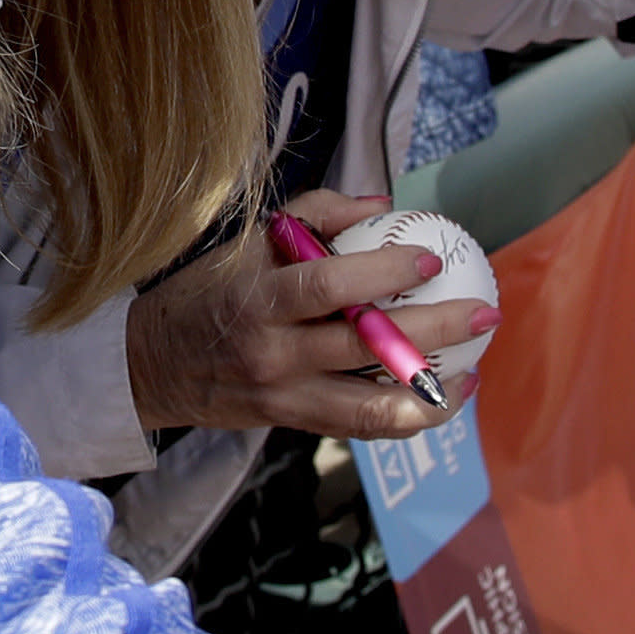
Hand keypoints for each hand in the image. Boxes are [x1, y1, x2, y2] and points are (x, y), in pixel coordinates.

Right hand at [123, 189, 493, 442]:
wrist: (150, 366)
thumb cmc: (208, 292)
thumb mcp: (248, 243)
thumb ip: (315, 215)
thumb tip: (383, 206)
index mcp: (260, 301)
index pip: (329, 286)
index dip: (385, 273)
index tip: (430, 259)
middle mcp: (274, 354)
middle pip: (365, 346)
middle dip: (434, 330)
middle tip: (484, 310)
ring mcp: (285, 397)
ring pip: (372, 407)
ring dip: (432, 390)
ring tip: (474, 369)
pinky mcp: (294, 425)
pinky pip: (362, 427)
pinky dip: (408, 416)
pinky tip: (443, 395)